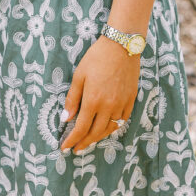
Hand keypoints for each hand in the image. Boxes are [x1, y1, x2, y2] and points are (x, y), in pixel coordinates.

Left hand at [60, 36, 138, 153]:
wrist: (122, 46)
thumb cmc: (97, 57)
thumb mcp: (79, 75)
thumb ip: (72, 98)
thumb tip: (65, 118)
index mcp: (93, 101)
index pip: (81, 128)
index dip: (72, 140)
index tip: (64, 147)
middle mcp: (108, 107)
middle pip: (95, 133)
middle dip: (84, 143)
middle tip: (76, 149)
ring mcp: (121, 105)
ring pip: (109, 130)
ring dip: (98, 138)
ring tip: (89, 141)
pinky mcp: (131, 101)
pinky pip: (122, 121)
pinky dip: (113, 128)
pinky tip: (106, 128)